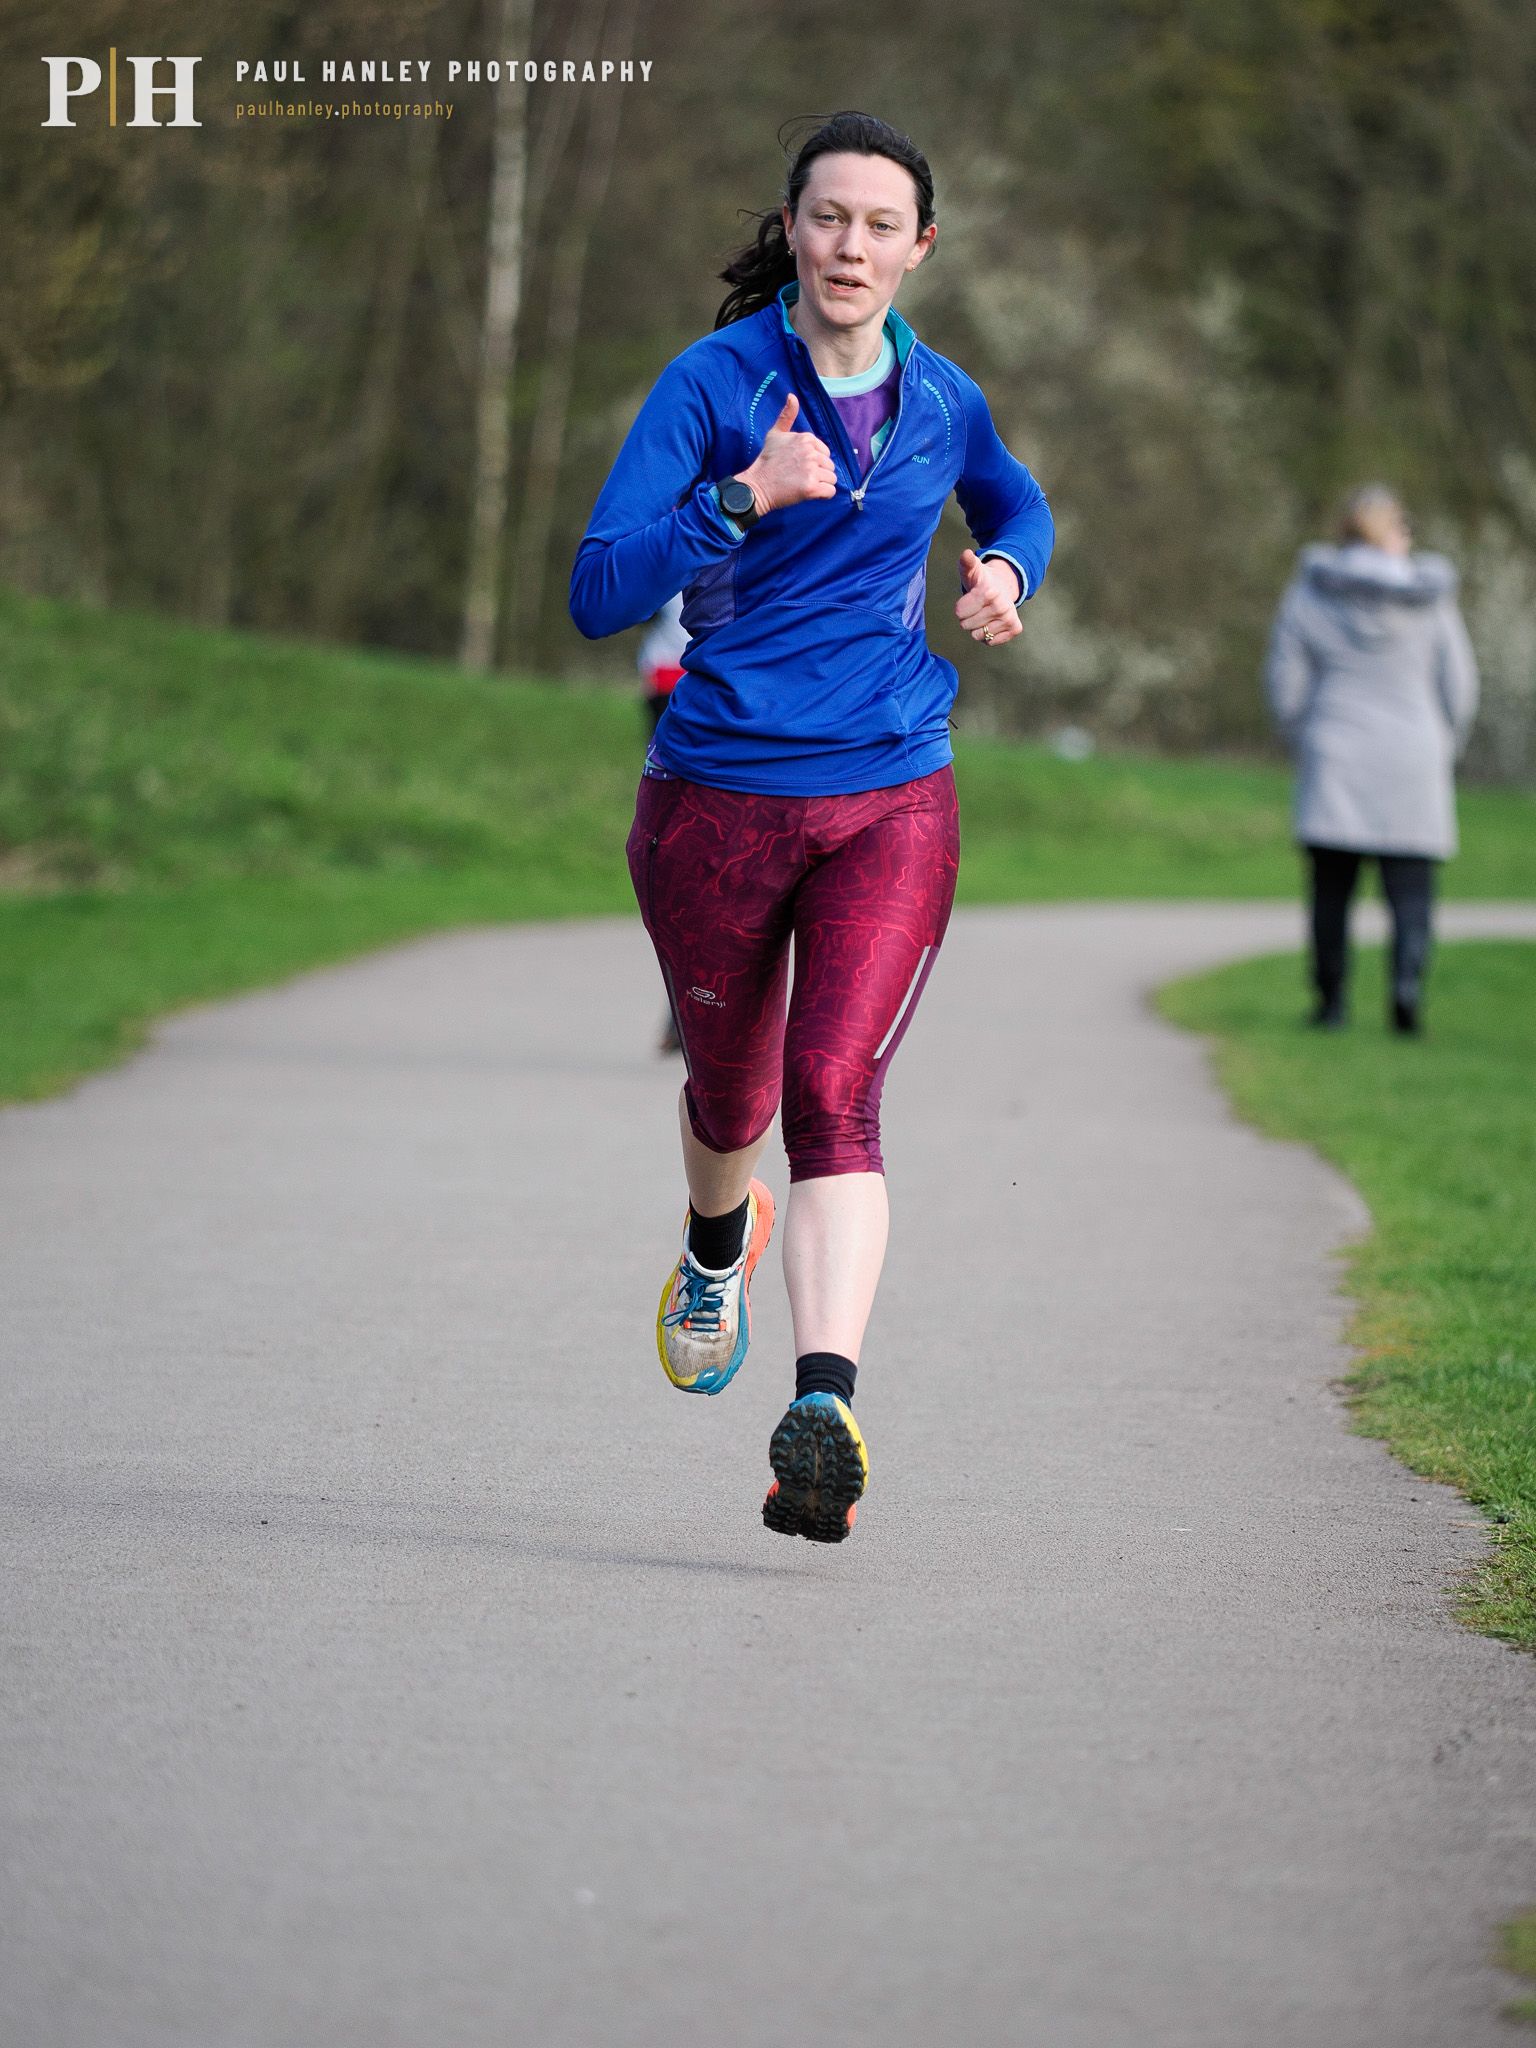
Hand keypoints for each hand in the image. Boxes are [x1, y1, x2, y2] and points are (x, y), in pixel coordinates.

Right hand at [735, 394, 836, 516]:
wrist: (758, 486)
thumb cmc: (767, 461)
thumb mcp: (775, 434)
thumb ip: (786, 415)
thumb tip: (792, 396)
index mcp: (806, 438)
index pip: (825, 452)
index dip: (814, 461)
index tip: (798, 465)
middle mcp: (810, 452)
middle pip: (830, 466)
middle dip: (818, 473)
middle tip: (799, 476)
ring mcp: (811, 470)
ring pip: (832, 479)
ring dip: (821, 484)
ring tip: (802, 484)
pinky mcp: (811, 488)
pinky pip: (830, 492)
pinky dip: (823, 495)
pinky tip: (809, 493)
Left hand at [956, 549, 1022, 644]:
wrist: (1004, 585)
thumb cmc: (983, 580)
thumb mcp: (972, 570)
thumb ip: (966, 563)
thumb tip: (966, 554)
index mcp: (989, 591)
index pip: (959, 613)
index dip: (960, 607)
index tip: (969, 599)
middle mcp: (1002, 606)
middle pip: (966, 625)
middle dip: (968, 617)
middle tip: (977, 606)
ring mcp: (1009, 618)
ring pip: (978, 635)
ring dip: (977, 626)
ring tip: (984, 613)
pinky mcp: (1015, 628)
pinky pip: (990, 642)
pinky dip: (988, 634)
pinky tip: (992, 621)